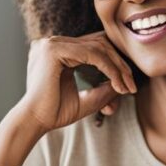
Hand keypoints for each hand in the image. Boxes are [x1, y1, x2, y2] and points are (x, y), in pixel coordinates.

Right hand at [13, 31, 136, 135]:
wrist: (34, 123)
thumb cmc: (55, 113)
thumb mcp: (87, 98)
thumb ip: (104, 88)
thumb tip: (125, 80)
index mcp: (56, 51)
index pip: (92, 46)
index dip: (114, 62)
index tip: (128, 85)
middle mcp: (52, 43)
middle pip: (97, 42)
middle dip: (119, 63)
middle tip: (132, 86)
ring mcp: (51, 44)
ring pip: (97, 47)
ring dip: (117, 67)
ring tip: (126, 87)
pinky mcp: (53, 50)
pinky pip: (92, 54)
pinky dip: (109, 68)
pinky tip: (117, 84)